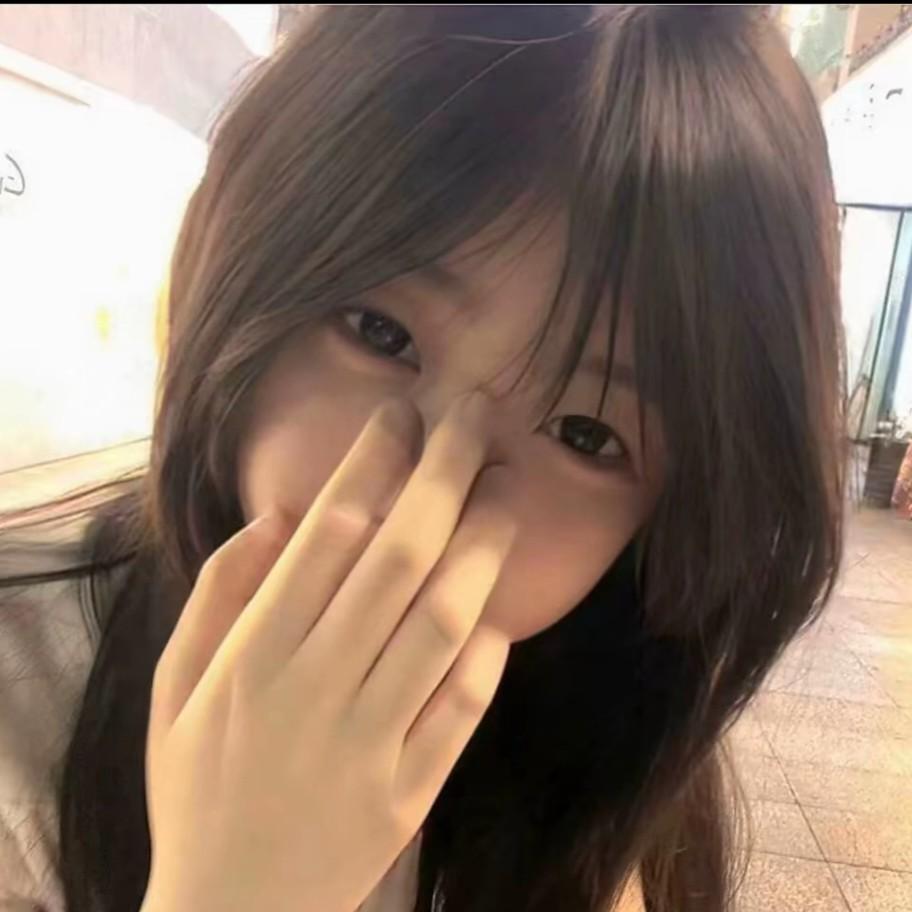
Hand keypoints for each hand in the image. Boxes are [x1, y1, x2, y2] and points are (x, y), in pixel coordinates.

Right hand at [141, 393, 514, 911]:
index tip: (399, 413)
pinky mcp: (408, 795)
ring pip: (441, 625)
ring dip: (481, 548)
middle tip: (473, 416)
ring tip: (504, 488)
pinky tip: (500, 606)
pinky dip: (487, 653)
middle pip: (396, 560)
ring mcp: (368, 745)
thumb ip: (216, 596)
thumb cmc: (196, 788)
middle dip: (443, 474)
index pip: (324, 534)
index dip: (369, 463)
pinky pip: (462, 710)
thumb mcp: (171, 688)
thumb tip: (279, 516)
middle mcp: (313, 690)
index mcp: (251, 657)